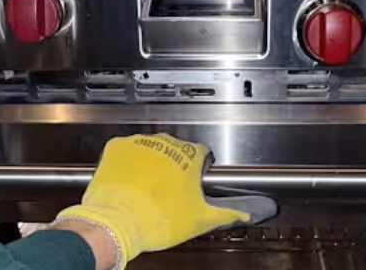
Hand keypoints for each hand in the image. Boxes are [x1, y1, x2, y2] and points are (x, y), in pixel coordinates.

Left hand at [56, 133, 276, 268]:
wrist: (119, 222)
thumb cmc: (157, 219)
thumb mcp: (200, 219)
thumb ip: (228, 213)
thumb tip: (247, 213)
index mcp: (190, 157)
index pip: (201, 153)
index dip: (198, 167)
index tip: (193, 178)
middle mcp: (167, 144)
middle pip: (175, 148)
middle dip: (173, 164)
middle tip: (169, 187)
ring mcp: (140, 143)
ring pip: (150, 147)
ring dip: (150, 160)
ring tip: (147, 185)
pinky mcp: (118, 147)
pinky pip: (125, 147)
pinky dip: (127, 160)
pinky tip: (129, 176)